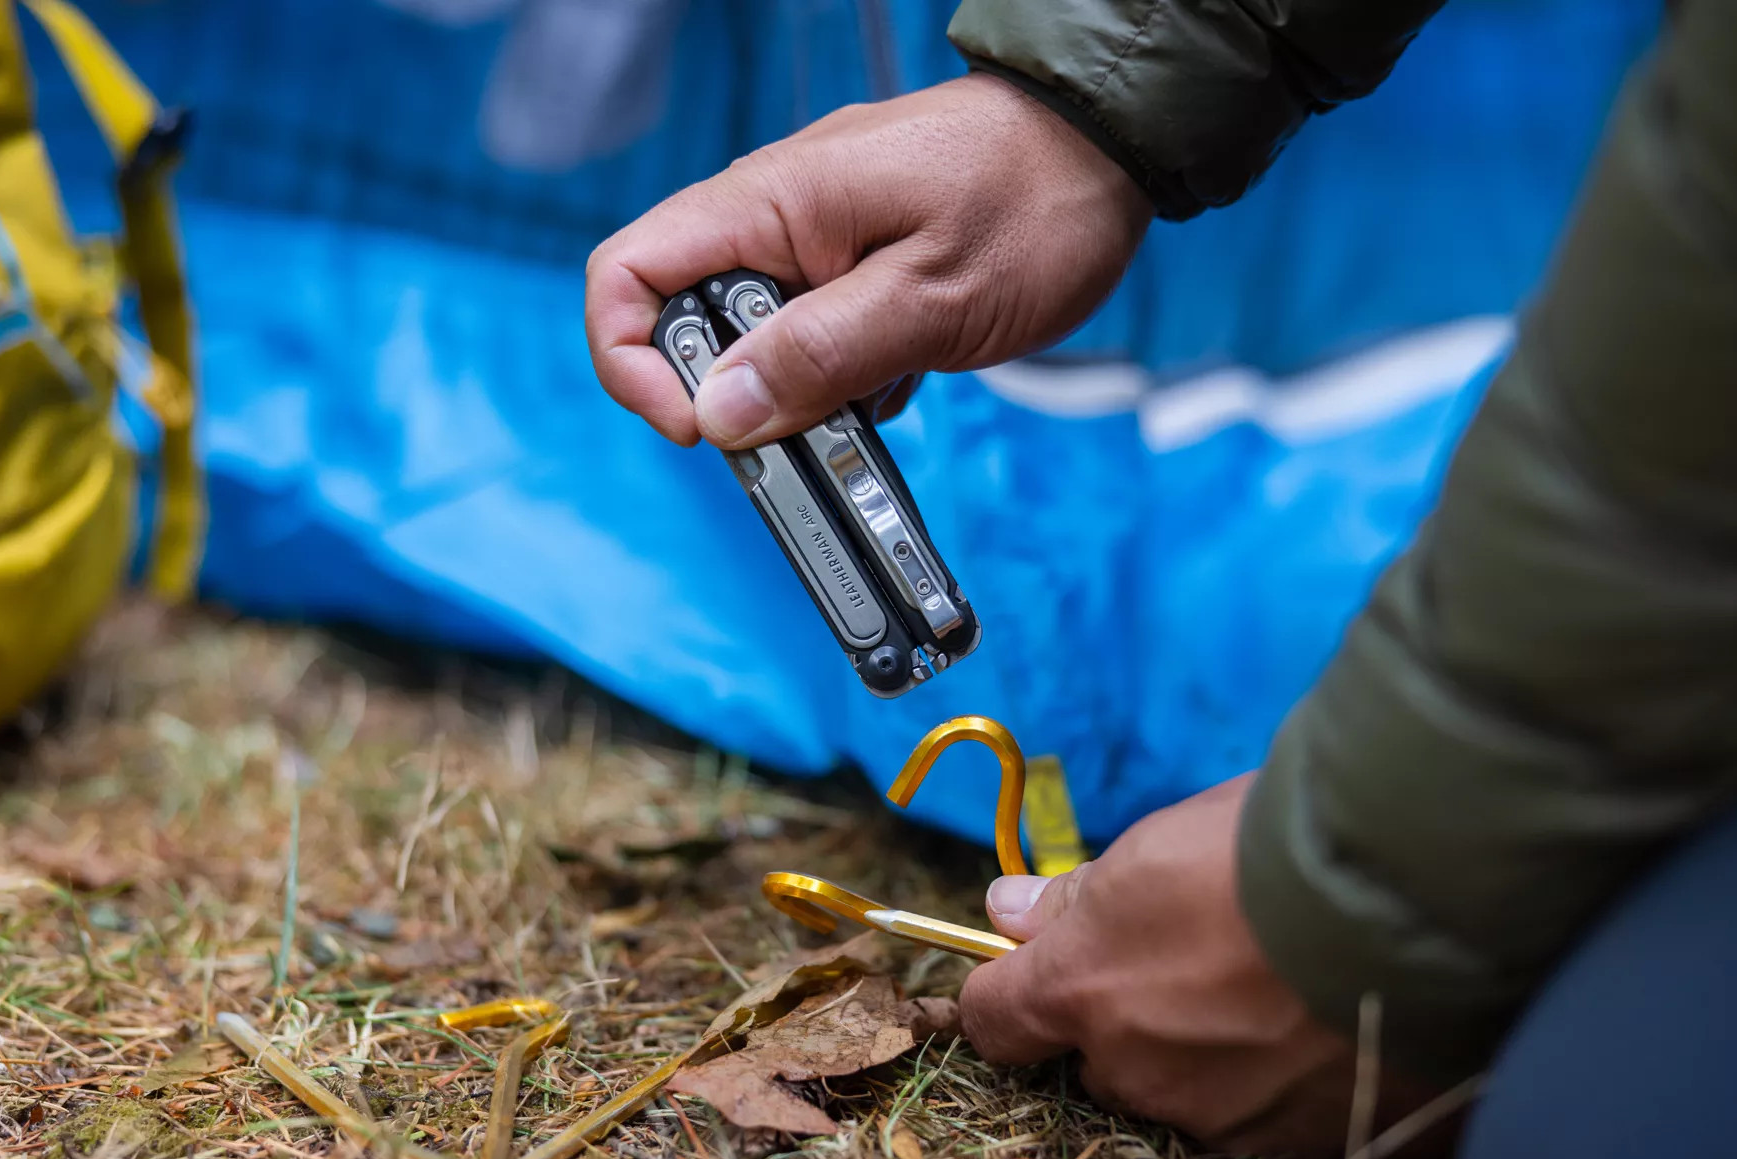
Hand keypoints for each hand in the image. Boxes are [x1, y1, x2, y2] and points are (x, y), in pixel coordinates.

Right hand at [585, 73, 1150, 447]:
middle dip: (727, 395)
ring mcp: (812, 243)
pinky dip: (836, 380)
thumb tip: (720, 414)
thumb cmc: (1034, 203)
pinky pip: (807, 338)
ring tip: (867, 403)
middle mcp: (774, 220)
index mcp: (769, 206)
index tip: (697, 426)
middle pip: (682, 321)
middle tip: (803, 431)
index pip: (627, 274)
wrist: (1109, 150)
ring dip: (791, 395)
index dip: (633, 362)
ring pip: (749, 342)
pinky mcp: (851, 269)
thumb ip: (821, 354)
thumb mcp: (929, 297)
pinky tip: (895, 381)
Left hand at [961, 775, 1445, 1158]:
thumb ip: (1076, 898)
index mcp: (1083, 992)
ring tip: (1287, 983)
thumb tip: (1006, 911)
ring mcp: (1224, 1120)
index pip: (998, 1020)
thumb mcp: (1157, 845)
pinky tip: (1335, 1022)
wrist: (1417, 898)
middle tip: (1205, 953)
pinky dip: (1292, 1084)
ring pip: (1190, 1095)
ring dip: (1218, 1053)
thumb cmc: (1271, 850)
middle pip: (1103, 1060)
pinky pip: (1274, 1121)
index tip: (1036, 966)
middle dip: (1133, 1019)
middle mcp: (1138, 1073)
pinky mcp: (1306, 1149)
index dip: (1012, 992)